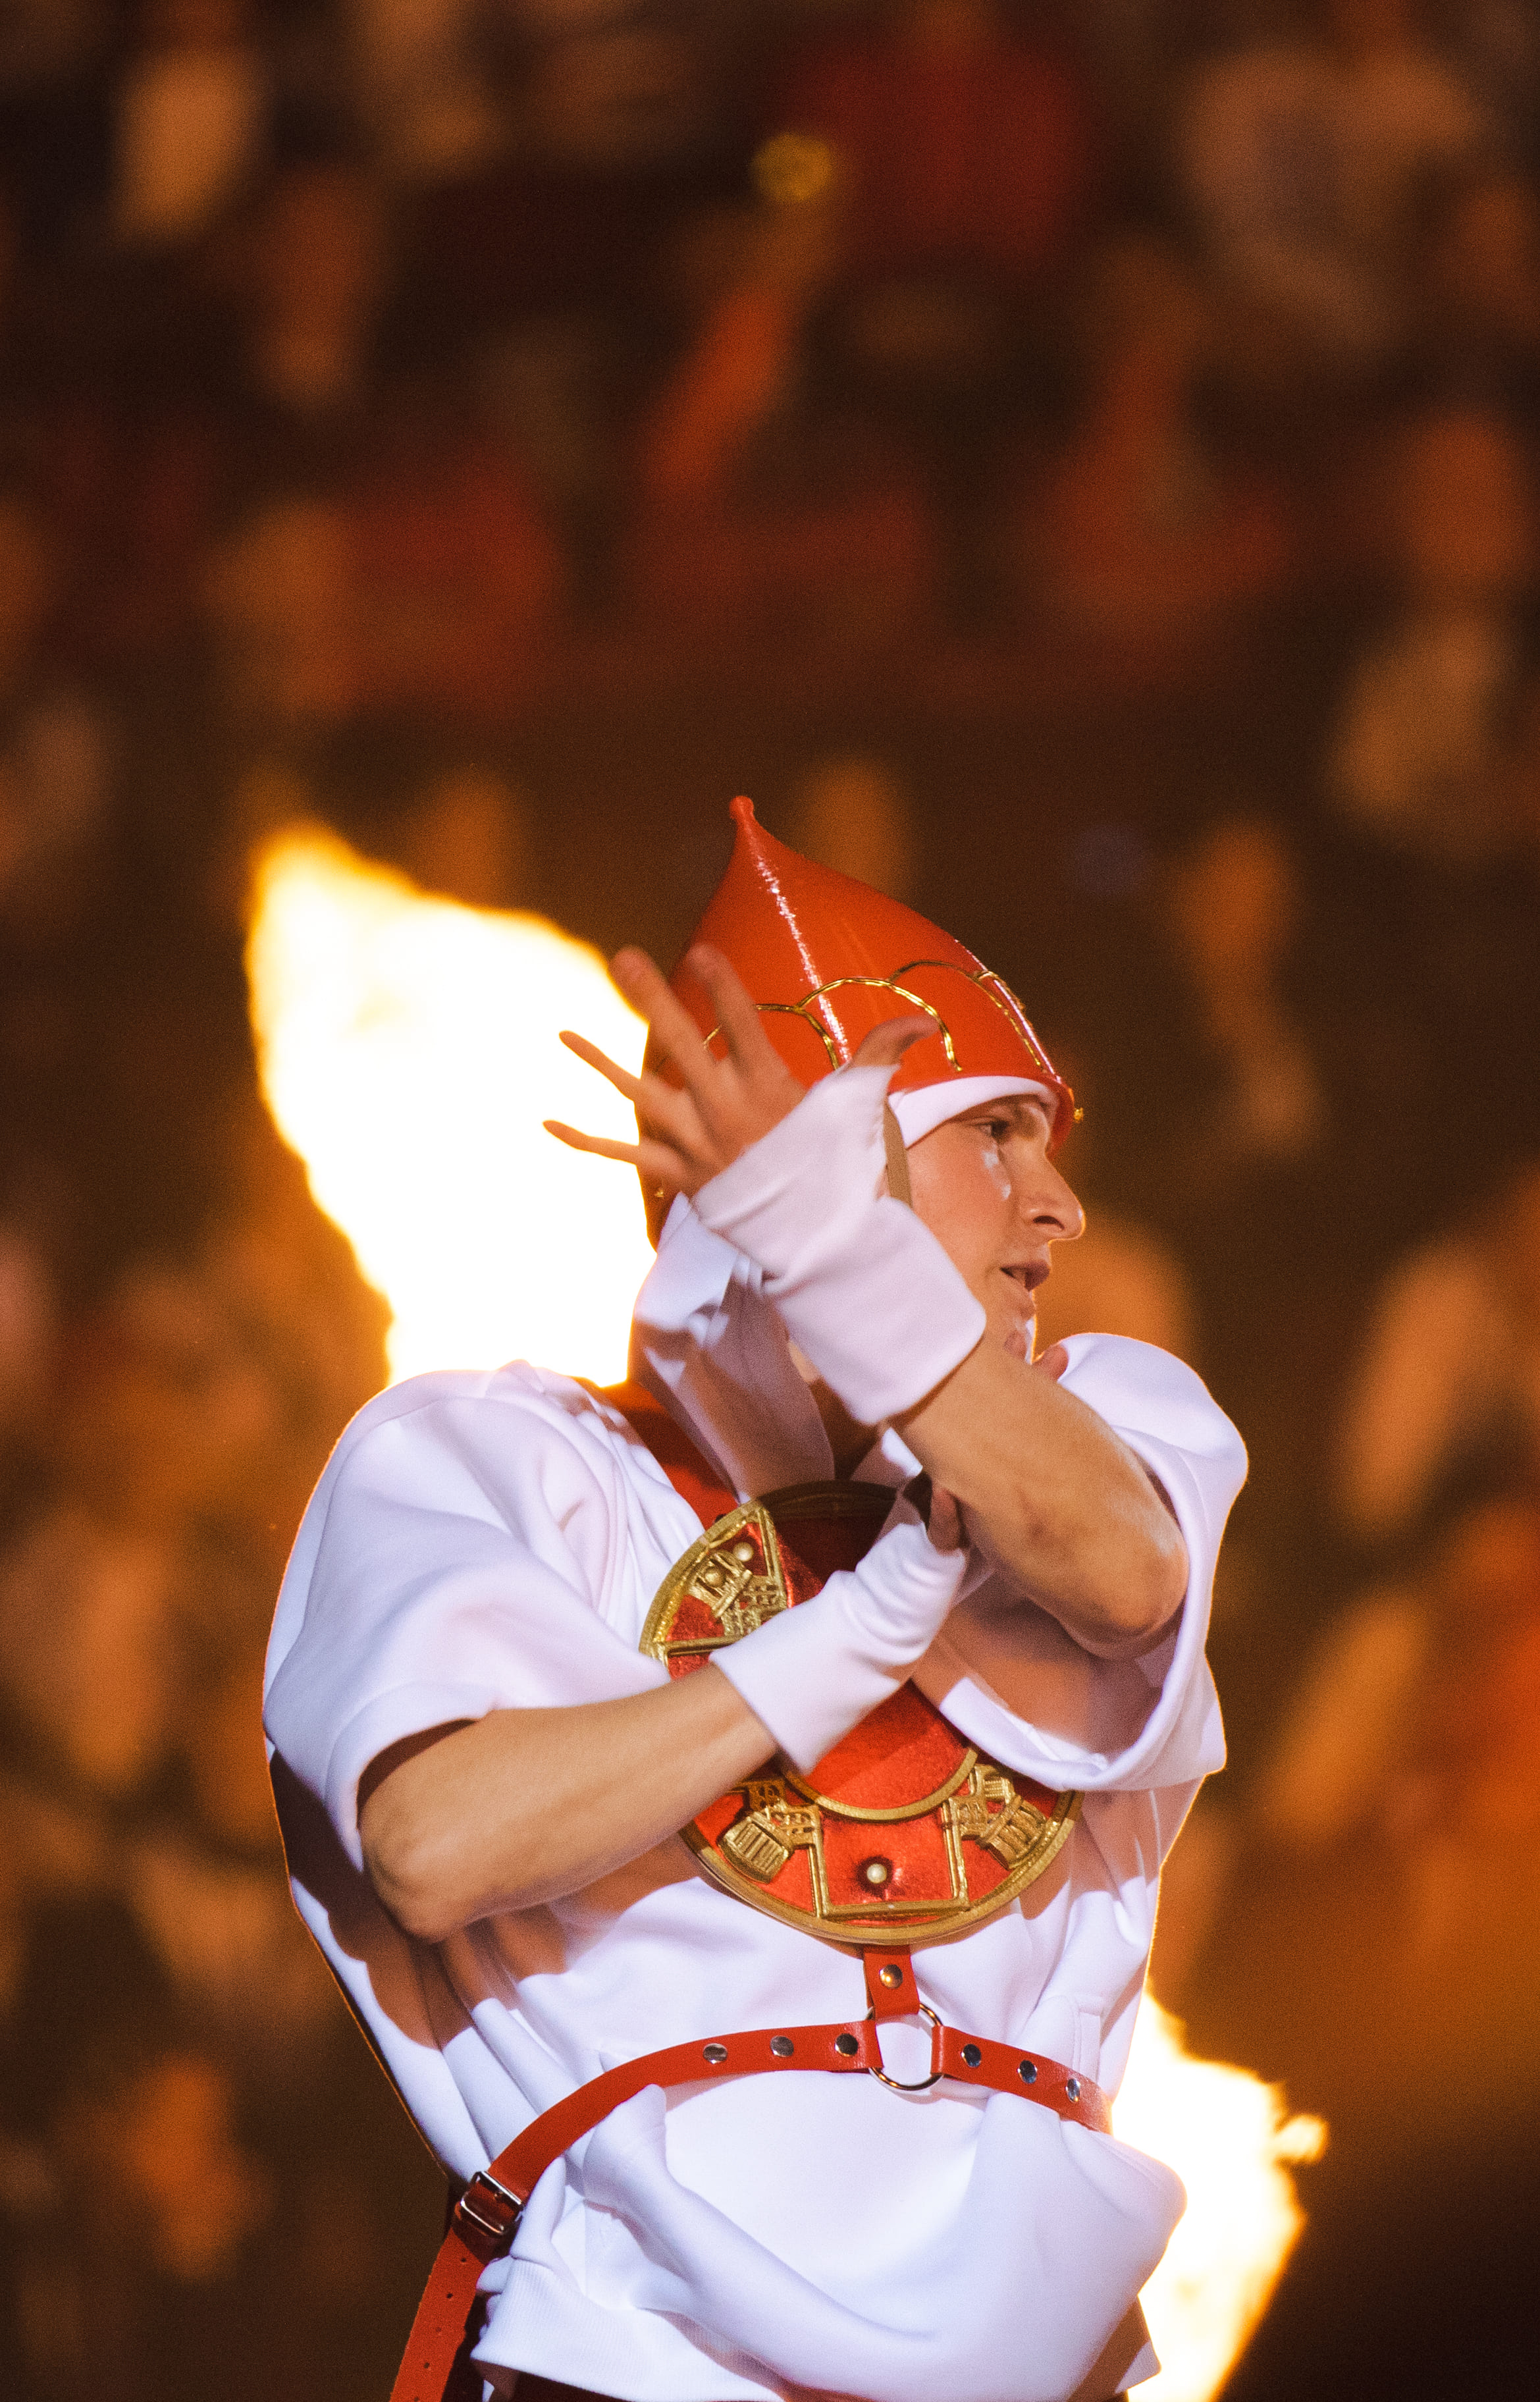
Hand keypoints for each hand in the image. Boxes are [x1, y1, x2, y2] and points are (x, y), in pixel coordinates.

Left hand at [545, 943, 931, 1207]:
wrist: (817, 1239)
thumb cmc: (839, 1166)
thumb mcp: (859, 1107)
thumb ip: (882, 1054)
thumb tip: (926, 1022)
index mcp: (768, 1087)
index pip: (744, 1025)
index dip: (724, 987)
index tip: (705, 950)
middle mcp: (725, 1110)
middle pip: (682, 1044)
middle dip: (652, 997)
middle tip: (625, 956)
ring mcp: (695, 1143)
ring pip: (639, 1094)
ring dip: (598, 1062)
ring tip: (563, 1033)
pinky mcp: (677, 1173)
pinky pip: (623, 1155)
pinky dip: (584, 1142)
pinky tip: (547, 1123)